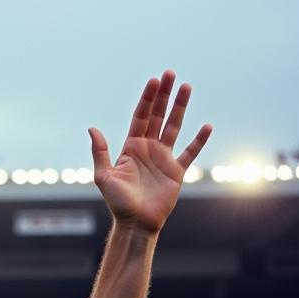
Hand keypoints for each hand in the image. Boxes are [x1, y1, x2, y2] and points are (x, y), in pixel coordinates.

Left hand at [89, 70, 211, 234]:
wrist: (136, 223)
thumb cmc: (118, 203)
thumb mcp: (104, 176)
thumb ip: (100, 152)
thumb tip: (92, 128)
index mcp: (130, 148)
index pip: (140, 117)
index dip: (147, 99)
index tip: (154, 81)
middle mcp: (148, 149)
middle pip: (157, 116)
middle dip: (163, 95)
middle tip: (170, 74)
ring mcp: (163, 158)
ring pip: (173, 127)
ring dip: (180, 108)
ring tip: (186, 87)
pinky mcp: (176, 171)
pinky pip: (190, 152)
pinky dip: (198, 140)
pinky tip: (206, 126)